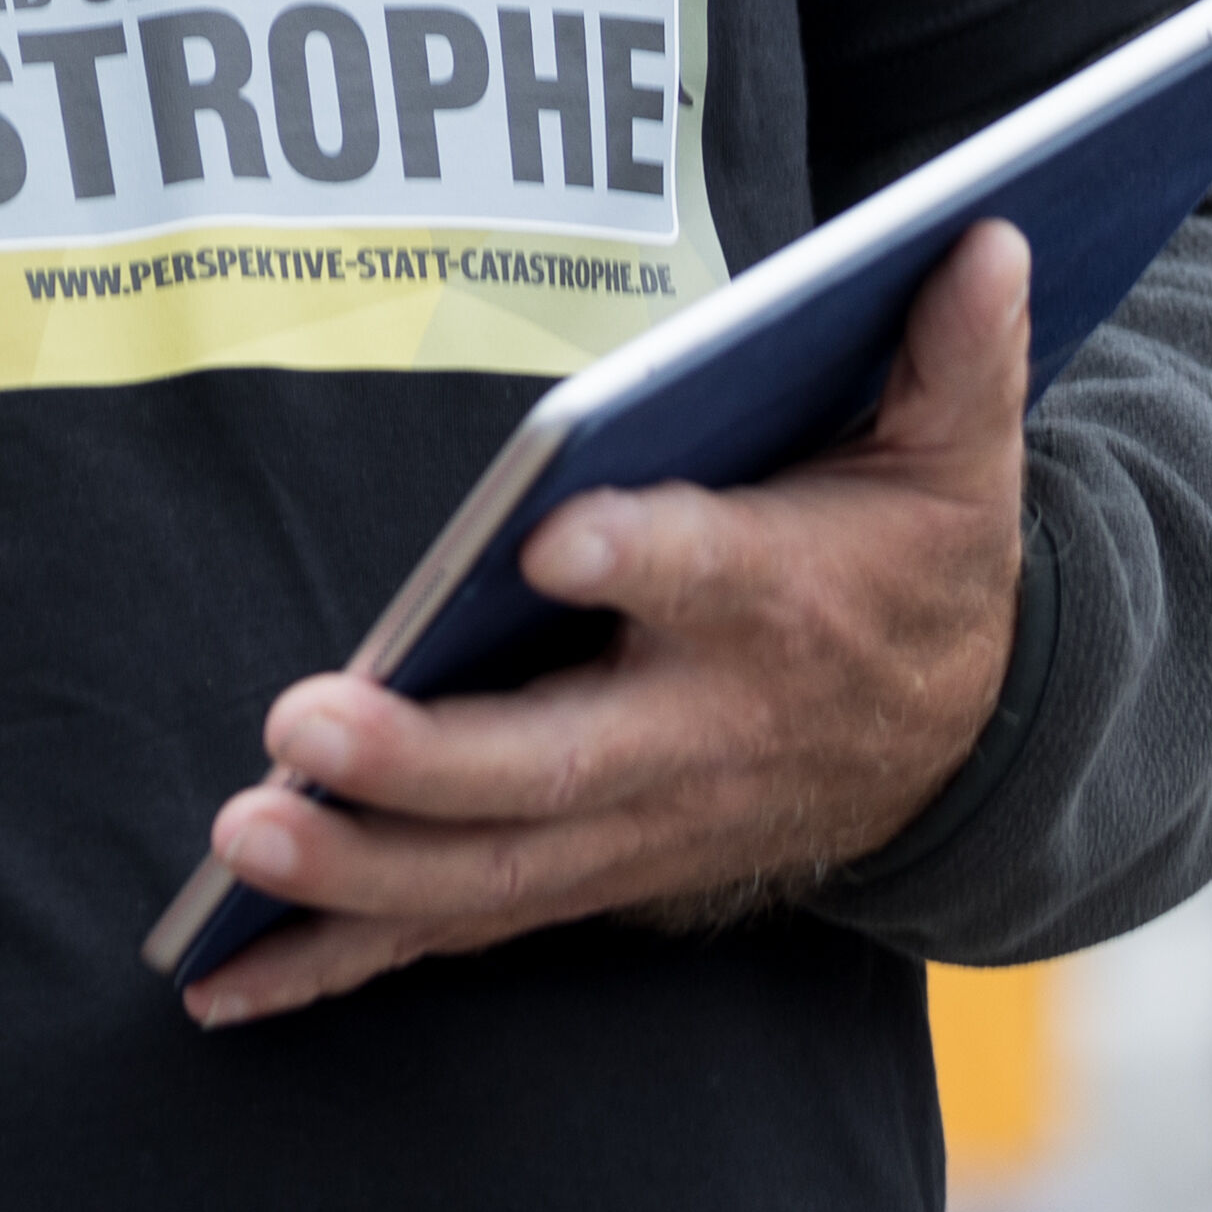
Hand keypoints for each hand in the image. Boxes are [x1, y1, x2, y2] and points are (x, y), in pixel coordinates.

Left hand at [183, 221, 1033, 1027]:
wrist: (971, 744)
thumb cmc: (919, 560)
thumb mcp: (960, 455)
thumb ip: (954, 351)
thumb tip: (985, 230)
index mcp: (784, 605)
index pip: (714, 575)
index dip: (644, 557)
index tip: (555, 536)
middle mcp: (703, 733)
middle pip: (561, 762)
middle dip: (429, 759)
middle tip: (303, 729)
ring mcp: (641, 823)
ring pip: (496, 866)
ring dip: (361, 869)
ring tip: (241, 842)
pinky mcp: (590, 870)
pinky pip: (460, 925)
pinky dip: (341, 959)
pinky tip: (226, 981)